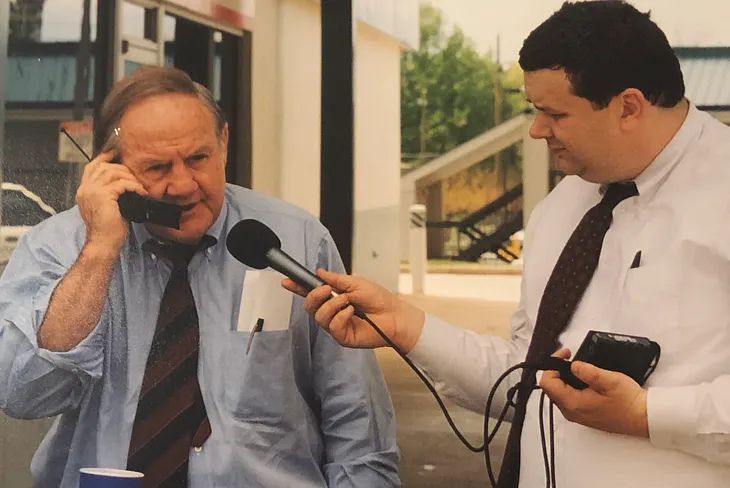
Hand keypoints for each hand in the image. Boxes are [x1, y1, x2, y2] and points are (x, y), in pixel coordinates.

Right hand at [76, 151, 148, 253]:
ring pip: (113, 172)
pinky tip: (140, 192)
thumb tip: (124, 183)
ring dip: (129, 177)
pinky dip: (133, 186)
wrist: (103, 243)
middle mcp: (85, 189)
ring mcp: (92, 192)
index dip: (104, 158)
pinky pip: (121, 184)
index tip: (117, 155)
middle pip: (104, 167)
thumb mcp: (106, 207)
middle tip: (135, 177)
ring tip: (139, 186)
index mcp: (84, 191)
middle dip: (122, 169)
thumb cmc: (107, 229)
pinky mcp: (103, 197)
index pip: (91, 167)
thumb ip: (108, 193)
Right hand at [281, 269, 424, 351]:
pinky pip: (332, 326)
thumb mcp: (356, 283)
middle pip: (309, 306)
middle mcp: (332, 312)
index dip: (297, 287)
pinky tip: (352, 312)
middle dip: (314, 296)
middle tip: (327, 290)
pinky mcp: (342, 337)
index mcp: (334, 297)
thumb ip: (336, 279)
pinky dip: (341, 316)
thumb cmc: (379, 299)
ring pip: (318, 316)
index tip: (286, 281)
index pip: (311, 292)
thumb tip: (319, 273)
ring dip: (332, 305)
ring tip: (347, 301)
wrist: (394, 315)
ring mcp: (336, 325)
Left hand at [539, 348, 648, 437]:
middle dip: (556, 370)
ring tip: (576, 366)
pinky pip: (568, 398)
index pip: (547, 383)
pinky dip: (570, 385)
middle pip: (551, 388)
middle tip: (569, 358)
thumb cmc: (629, 402)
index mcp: (573, 404)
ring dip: (563, 377)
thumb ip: (589, 372)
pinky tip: (582, 379)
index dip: (551, 365)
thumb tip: (573, 365)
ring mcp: (576, 414)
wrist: (642, 418)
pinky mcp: (583, 414)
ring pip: (559, 393)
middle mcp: (571, 412)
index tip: (564, 355)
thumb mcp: (610, 381)